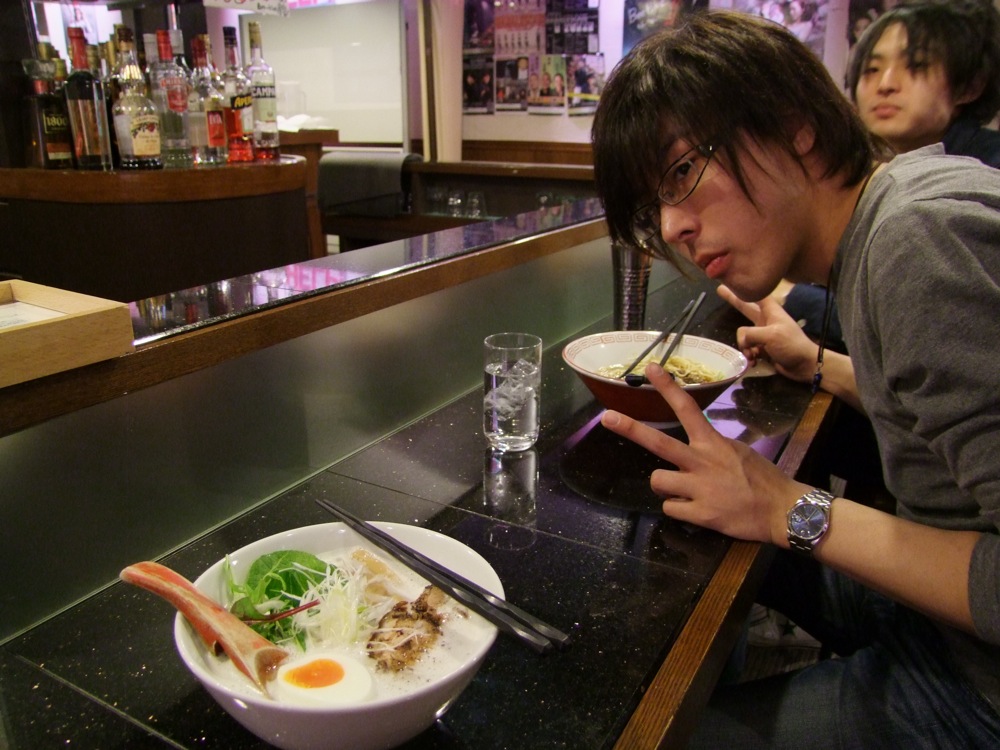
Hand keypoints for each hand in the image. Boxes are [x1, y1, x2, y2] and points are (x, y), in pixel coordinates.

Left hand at [600, 363, 807, 543]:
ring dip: (666, 487)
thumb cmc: (762, 480)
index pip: (687, 408)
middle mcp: (702, 461)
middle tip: (607, 417)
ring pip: (657, 480)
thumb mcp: (738, 452)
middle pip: (658, 442)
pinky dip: (679, 509)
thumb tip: (694, 449)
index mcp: (713, 443)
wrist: (784, 510)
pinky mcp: (700, 513)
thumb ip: (712, 448)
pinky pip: (670, 508)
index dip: (667, 388)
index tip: (650, 369)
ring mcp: (699, 488)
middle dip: (630, 428)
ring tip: (685, 491)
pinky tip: (697, 509)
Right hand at [717, 285, 819, 383]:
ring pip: (744, 336)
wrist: (804, 365)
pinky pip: (748, 348)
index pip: (757, 294)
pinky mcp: (762, 348)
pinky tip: (754, 362)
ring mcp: (763, 334)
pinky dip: (749, 356)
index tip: (733, 279)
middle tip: (720, 288)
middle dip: (733, 300)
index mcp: (770, 311)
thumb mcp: (770, 335)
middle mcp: (765, 320)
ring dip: (745, 347)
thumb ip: (750, 333)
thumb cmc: (791, 345)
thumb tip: (741, 339)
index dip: (745, 287)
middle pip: (745, 307)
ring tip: (752, 355)